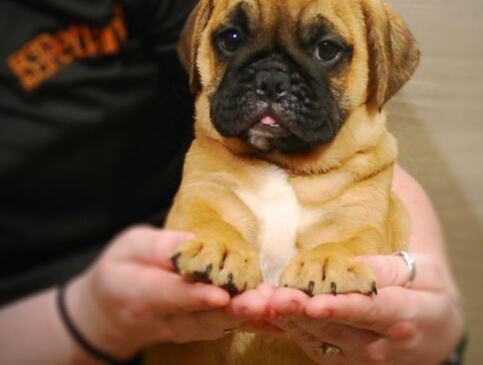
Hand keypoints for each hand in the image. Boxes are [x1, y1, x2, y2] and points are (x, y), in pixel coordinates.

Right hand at [64, 225, 271, 359]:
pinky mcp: (204, 329)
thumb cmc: (121, 270)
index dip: (197, 296)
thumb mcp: (128, 247)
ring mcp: (187, 329)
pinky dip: (258, 325)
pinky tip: (284, 320)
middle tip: (262, 303)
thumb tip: (191, 240)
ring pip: (221, 326)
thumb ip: (157, 246)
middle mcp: (168, 319)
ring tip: (278, 306)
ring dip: (251, 318)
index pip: (172, 296)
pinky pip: (232, 328)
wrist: (111, 313)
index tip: (220, 295)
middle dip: (236, 310)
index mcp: (143, 294)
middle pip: (204, 317)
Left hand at [268, 252, 463, 364]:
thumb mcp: (423, 272)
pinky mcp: (343, 360)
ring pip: (318, 340)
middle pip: (335, 328)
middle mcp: (379, 345)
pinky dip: (287, 329)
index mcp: (402, 317)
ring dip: (287, 322)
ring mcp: (359, 358)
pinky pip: (311, 345)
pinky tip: (265, 312)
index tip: (315, 303)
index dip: (340, 307)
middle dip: (301, 313)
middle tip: (274, 298)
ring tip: (260, 303)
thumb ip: (387, 269)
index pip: (368, 310)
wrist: (436, 333)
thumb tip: (351, 265)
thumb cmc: (428, 293)